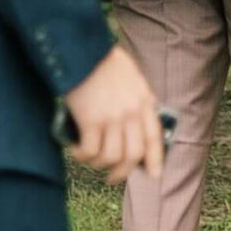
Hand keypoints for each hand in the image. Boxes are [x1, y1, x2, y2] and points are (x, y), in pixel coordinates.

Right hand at [64, 44, 164, 185]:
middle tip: (111, 177)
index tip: (154, 175)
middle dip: (122, 172)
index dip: (155, 159)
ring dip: (98, 165)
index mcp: (145, 101)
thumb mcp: (132, 80)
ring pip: (110, 158)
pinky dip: (82, 156)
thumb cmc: (105, 63)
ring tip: (89, 159)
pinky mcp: (92, 121)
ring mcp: (113, 118)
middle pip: (133, 154)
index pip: (154, 137)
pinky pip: (90, 152)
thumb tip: (133, 128)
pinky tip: (76, 150)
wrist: (84, 52)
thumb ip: (137, 102)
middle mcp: (132, 112)